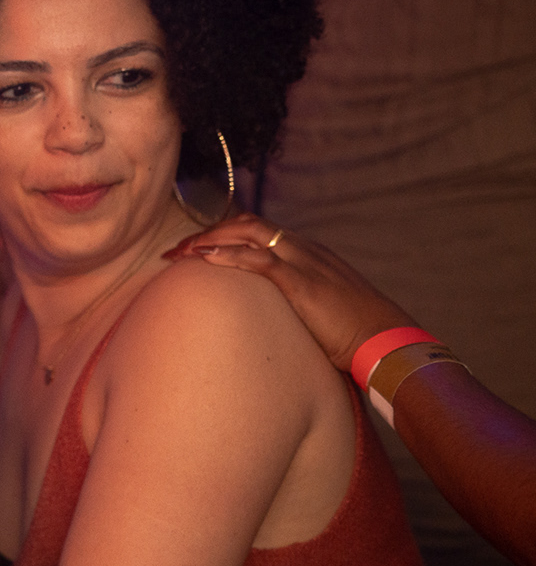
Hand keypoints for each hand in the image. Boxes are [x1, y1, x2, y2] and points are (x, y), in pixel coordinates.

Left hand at [163, 213, 414, 372]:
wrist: (387, 341)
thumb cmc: (355, 333)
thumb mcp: (319, 308)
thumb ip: (294, 301)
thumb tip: (267, 315)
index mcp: (308, 253)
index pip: (259, 230)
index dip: (223, 235)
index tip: (194, 250)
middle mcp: (305, 249)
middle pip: (247, 224)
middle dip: (207, 233)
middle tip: (176, 251)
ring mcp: (306, 262)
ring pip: (250, 233)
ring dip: (210, 239)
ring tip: (181, 254)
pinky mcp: (304, 283)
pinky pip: (261, 259)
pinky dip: (229, 255)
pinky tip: (205, 260)